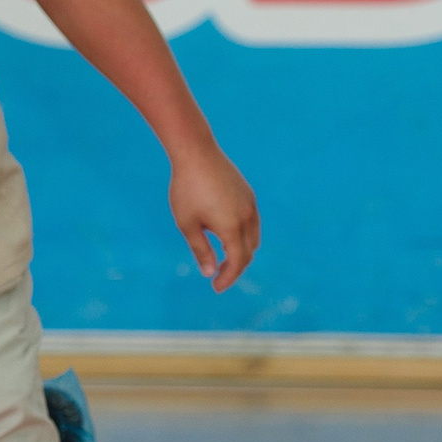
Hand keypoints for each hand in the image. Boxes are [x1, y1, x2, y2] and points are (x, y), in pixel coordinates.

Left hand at [170, 146, 258, 291]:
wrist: (196, 153)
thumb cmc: (187, 189)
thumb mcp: (188, 224)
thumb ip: (201, 250)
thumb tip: (209, 272)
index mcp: (232, 227)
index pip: (238, 262)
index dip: (229, 278)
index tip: (216, 287)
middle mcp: (247, 217)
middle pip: (248, 252)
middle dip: (235, 267)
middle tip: (218, 276)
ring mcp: (250, 204)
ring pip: (254, 237)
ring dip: (242, 252)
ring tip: (224, 259)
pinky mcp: (248, 194)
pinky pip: (252, 222)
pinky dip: (244, 236)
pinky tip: (227, 235)